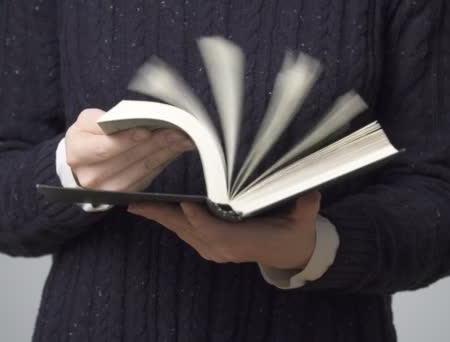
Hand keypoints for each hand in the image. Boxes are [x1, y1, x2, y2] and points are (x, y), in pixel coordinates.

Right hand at [65, 108, 194, 191]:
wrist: (83, 163)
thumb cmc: (88, 137)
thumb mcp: (87, 122)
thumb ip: (105, 119)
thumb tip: (135, 117)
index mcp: (78, 154)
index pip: (106, 147)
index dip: (128, 139)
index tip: (148, 130)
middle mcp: (92, 176)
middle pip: (130, 158)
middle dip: (156, 142)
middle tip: (178, 130)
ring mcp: (110, 189)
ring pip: (143, 168)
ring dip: (167, 152)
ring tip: (184, 138)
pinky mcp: (127, 193)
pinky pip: (150, 175)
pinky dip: (165, 160)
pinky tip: (177, 149)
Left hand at [128, 191, 320, 269]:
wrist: (290, 253)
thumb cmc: (294, 234)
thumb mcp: (303, 222)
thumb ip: (305, 209)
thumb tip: (311, 194)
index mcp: (242, 242)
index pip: (215, 230)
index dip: (198, 218)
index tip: (184, 204)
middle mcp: (223, 248)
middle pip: (189, 230)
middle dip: (164, 217)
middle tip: (138, 205)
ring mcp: (215, 250)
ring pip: (184, 232)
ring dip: (162, 219)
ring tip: (140, 205)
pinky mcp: (212, 248)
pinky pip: (187, 235)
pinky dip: (172, 223)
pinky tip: (160, 213)